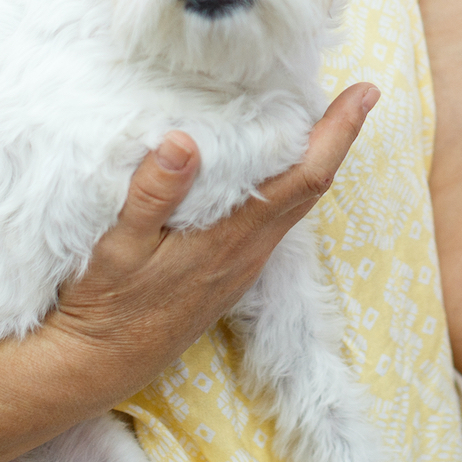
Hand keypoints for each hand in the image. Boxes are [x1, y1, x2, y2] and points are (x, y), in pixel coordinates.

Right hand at [47, 83, 377, 374]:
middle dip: (335, 139)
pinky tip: (265, 171)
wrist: (96, 369)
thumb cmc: (104, 308)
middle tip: (353, 95)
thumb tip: (182, 141)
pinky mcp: (228, 276)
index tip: (365, 92)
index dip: (338, 133)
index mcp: (232, 239)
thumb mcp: (118, 248)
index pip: (304, 177)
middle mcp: (249, 253)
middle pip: (310, 188)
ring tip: (313, 120)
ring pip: (293, 206)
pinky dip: (284, 186)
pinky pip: (272, 221)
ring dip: (310, 162)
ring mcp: (241, 267)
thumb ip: (151, 195)